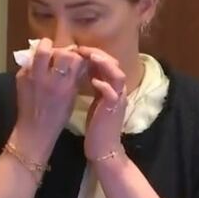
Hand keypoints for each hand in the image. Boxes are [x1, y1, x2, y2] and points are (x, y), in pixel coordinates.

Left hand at [12, 38, 85, 158]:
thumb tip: (80, 63)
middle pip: (60, 52)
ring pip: (41, 51)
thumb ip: (75, 79)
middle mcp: (50, 79)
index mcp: (66, 86)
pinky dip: (35, 60)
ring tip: (48, 53)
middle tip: (61, 54)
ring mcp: (34, 77)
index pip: (75, 59)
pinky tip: (37, 67)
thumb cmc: (57, 117)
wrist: (35, 130)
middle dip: (63, 50)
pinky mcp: (21, 77)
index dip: (77, 55)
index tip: (76, 56)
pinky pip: (30, 62)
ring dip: (46, 47)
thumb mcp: (72, 98)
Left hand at [75, 46, 126, 160]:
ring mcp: (118, 100)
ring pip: (118, 75)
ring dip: (105, 64)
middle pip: (115, 65)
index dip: (95, 54)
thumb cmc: (97, 127)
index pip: (108, 64)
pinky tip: (93, 81)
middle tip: (83, 48)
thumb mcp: (95, 102)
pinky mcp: (113, 110)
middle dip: (99, 54)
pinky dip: (104, 85)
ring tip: (91, 56)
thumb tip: (82, 69)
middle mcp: (118, 92)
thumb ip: (94, 86)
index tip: (80, 49)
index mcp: (113, 89)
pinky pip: (112, 93)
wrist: (103, 149)